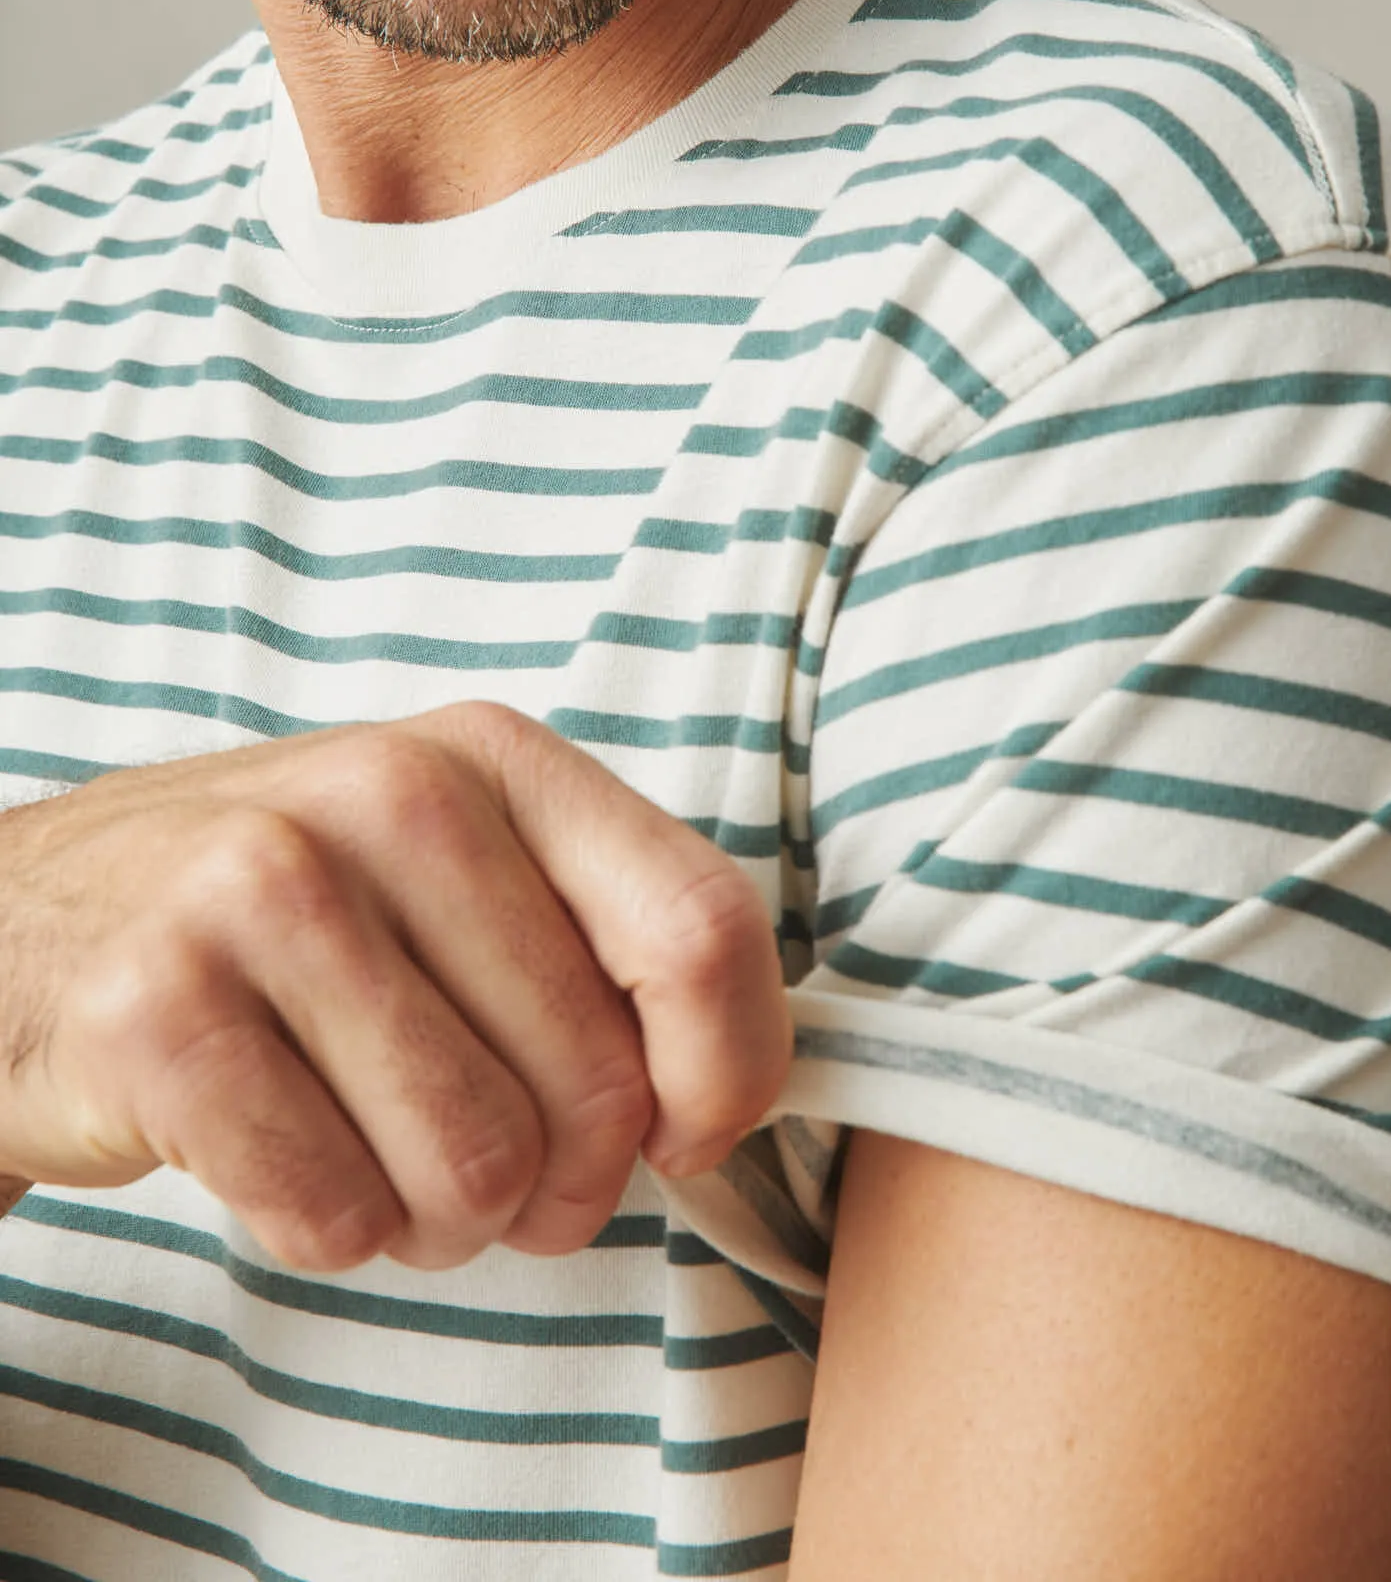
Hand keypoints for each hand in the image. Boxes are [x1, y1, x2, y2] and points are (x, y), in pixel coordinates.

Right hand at [0, 703, 790, 1270]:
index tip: (681, 1132)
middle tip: (488, 1168)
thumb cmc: (299, 922)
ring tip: (383, 1156)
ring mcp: (265, 888)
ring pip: (473, 1166)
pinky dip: (329, 1228)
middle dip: (558, 1181)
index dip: (725, 1073)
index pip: (701, 929)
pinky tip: (284, 1151)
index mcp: (497, 759)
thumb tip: (726, 1100)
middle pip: (594, 1088)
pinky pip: (334, 1212)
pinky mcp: (158, 1005)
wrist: (36, 927)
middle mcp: (393, 797)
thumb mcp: (465, 878)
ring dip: (443, 1217)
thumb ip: (611, 955)